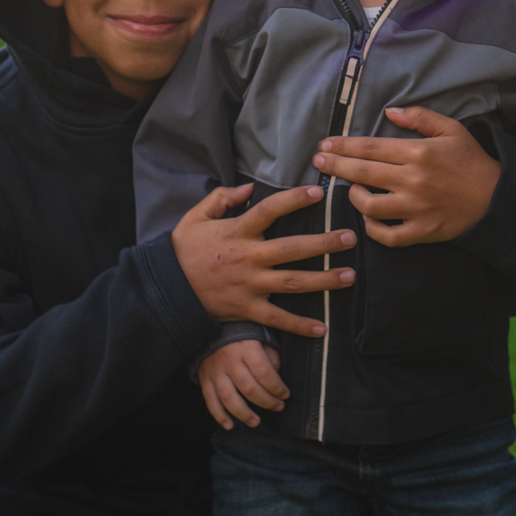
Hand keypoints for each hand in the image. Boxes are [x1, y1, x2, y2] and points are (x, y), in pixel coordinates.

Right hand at [171, 183, 355, 337]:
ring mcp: (249, 286)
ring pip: (293, 283)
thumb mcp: (195, 217)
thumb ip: (221, 199)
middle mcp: (248, 258)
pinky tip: (322, 328)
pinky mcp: (247, 309)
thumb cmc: (182, 251)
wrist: (166, 289)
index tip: (318, 192)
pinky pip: (277, 319)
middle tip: (350, 238)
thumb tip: (248, 188)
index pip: (270, 210)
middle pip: (292, 249)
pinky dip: (300, 325)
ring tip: (349, 276)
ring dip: (324, 280)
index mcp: (237, 232)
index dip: (294, 199)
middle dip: (324, 243)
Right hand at [198, 340, 287, 429]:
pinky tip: (229, 425)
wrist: (213, 328)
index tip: (285, 394)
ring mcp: (215, 370)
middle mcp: (230, 360)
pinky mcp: (204, 378)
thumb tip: (277, 376)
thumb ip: (271, 356)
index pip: (264, 373)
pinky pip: (210, 400)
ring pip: (229, 397)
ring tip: (256, 422)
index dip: (277, 387)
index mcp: (247, 347)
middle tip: (278, 407)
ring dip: (243, 414)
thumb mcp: (261, 337)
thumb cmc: (243, 335)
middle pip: (249, 388)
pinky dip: (219, 415)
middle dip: (266, 402)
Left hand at [314, 107, 499, 246]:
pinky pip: (388, 235)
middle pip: (363, 173)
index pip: (370, 148)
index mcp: (418, 153)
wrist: (496, 198)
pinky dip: (373, 229)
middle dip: (336, 166)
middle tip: (318, 161)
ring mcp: (416, 208)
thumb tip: (389, 112)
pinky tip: (368, 218)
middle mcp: (413, 180)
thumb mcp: (451, 129)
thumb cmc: (471, 161)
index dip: (344, 146)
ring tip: (349, 189)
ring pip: (370, 206)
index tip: (326, 144)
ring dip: (353, 196)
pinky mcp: (422, 231)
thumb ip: (419, 118)